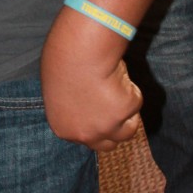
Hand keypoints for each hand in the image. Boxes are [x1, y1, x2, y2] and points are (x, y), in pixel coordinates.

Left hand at [40, 6, 142, 151]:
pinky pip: (135, 101)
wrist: (77, 48)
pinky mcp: (125, 112)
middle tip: (115, 106)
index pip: (84, 138)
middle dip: (115, 128)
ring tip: (117, 86)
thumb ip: (70, 104)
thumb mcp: (57, 88)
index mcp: (63, 128)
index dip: (95, 124)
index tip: (100, 111)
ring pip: (129, 129)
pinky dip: (131, 87)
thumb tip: (82, 102)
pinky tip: (116, 72)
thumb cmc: (62, 59)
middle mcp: (85, 135)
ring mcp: (107, 127)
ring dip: (127, 112)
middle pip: (108, 144)